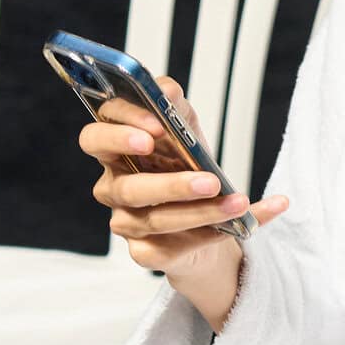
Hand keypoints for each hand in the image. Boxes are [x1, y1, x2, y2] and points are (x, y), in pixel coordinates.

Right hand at [79, 76, 287, 335]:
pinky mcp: (145, 253)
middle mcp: (114, 188)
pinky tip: (248, 220)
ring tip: (238, 201)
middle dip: (169, 185)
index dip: (121, 132)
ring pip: (156, 221)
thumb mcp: (184, 130)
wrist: (205, 218)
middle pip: (126, 188)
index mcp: (114, 153)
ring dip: (203, 211)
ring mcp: (127, 223)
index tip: (157, 128)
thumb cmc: (187, 166)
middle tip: (208, 180)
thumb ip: (174, 106)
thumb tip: (166, 91)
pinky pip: (177, 248)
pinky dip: (217, 234)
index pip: (96, 138)